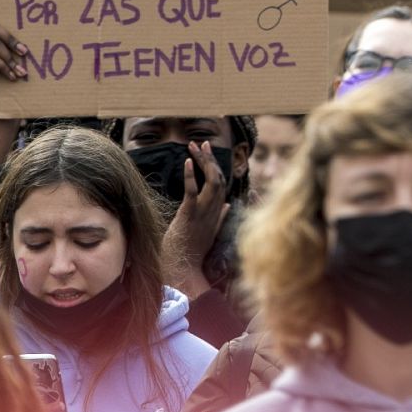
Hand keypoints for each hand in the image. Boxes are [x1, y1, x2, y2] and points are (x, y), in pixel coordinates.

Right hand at [0, 0, 28, 109]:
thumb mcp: (24, 62)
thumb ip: (26, 47)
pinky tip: (14, 78)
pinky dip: (5, 68)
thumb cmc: (20, 83)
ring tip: (22, 73)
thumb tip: (48, 31)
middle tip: (26, 52)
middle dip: (10, 37)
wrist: (8, 110)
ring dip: (11, 58)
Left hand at [161, 142, 228, 297]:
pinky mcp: (190, 215)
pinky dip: (191, 175)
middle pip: (220, 178)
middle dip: (211, 159)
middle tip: (203, 143)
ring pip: (211, 181)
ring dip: (204, 161)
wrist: (183, 269)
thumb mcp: (209, 232)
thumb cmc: (191, 250)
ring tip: (196, 146)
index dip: (218, 167)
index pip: (223, 185)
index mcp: (218, 213)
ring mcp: (203, 213)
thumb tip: (227, 205)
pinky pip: (193, 191)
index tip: (210, 154)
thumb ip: (220, 217)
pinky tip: (188, 161)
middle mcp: (214, 210)